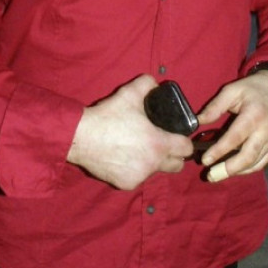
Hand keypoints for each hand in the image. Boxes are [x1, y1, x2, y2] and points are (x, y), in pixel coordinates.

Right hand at [67, 75, 194, 189]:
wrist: (81, 137)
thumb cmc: (107, 116)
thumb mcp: (129, 94)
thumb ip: (147, 84)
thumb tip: (155, 83)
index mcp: (159, 144)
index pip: (186, 148)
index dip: (183, 140)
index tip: (175, 136)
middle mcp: (153, 164)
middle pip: (177, 165)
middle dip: (173, 155)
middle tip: (160, 144)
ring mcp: (140, 176)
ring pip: (156, 171)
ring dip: (152, 162)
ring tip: (137, 149)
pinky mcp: (126, 184)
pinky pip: (138, 178)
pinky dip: (134, 170)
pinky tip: (123, 158)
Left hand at [196, 70, 267, 182]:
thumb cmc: (253, 88)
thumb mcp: (231, 91)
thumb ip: (214, 107)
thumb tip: (197, 121)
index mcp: (254, 115)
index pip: (235, 138)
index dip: (219, 151)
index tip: (205, 160)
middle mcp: (267, 131)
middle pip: (248, 157)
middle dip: (228, 169)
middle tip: (210, 176)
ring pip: (255, 164)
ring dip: (236, 172)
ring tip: (217, 175)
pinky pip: (261, 163)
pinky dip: (246, 169)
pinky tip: (233, 170)